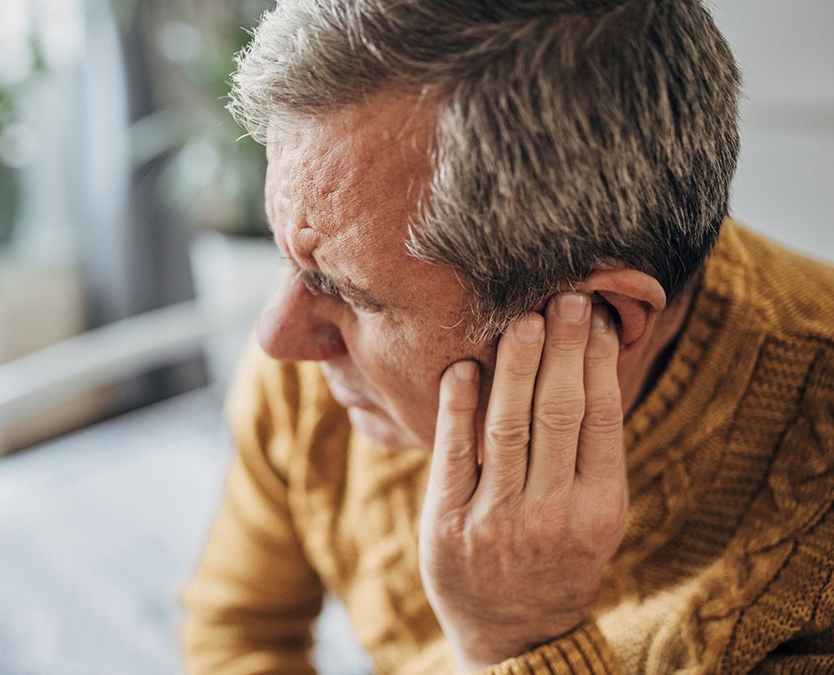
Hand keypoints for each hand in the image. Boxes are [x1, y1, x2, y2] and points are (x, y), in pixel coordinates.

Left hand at [419, 292, 627, 670]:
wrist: (514, 634)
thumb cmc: (558, 558)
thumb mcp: (594, 517)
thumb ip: (592, 454)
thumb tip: (590, 363)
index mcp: (599, 509)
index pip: (602, 418)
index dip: (599, 362)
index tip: (596, 316)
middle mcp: (551, 514)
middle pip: (558, 413)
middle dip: (563, 348)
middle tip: (565, 296)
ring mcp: (496, 520)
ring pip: (508, 426)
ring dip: (515, 366)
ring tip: (522, 319)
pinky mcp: (447, 525)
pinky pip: (454, 455)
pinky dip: (458, 408)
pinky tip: (463, 368)